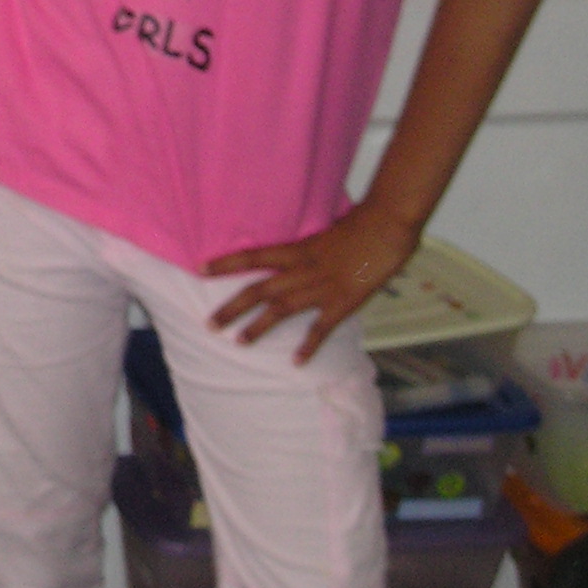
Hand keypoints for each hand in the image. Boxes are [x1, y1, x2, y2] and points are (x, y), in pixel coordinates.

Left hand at [203, 200, 422, 363]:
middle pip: (260, 290)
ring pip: (283, 310)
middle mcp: (303, 269)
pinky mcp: (344, 302)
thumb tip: (289, 254)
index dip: (226, 263)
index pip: (253, 256)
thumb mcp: (323, 232)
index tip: (200, 269)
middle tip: (210, 324)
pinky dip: (310, 346)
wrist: (388, 225)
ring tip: (239, 342)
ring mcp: (323, 287)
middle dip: (233, 308)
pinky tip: (297, 362)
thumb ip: (305, 247)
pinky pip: (323, 328)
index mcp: (297, 249)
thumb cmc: (359, 224)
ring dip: (259, 328)